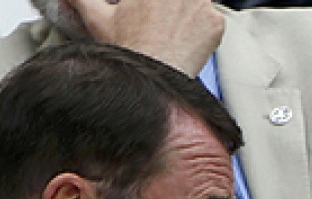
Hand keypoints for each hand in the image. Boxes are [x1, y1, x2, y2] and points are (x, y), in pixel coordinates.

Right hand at [64, 0, 222, 76]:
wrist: (151, 78)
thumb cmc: (127, 51)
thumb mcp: (97, 17)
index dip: (154, 6)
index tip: (152, 13)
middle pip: (178, 0)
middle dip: (171, 7)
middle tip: (161, 21)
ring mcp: (201, 3)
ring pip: (197, 4)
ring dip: (188, 14)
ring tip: (171, 33)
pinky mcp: (215, 21)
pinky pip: (212, 20)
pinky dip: (202, 31)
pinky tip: (185, 43)